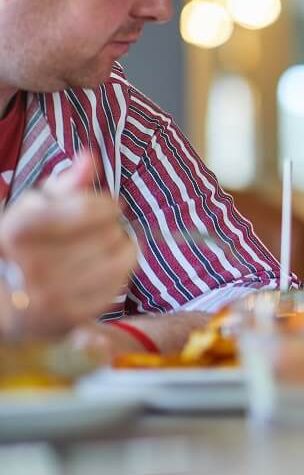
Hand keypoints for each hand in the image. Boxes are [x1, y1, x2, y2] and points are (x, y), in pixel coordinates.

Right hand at [0, 154, 136, 338]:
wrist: (3, 302)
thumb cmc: (23, 246)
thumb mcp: (33, 208)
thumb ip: (64, 183)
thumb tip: (90, 157)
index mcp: (18, 231)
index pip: (92, 208)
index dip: (106, 204)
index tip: (105, 207)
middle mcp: (33, 265)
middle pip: (110, 232)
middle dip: (111, 227)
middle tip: (100, 231)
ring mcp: (52, 296)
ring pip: (120, 258)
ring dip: (122, 247)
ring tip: (107, 246)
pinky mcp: (71, 317)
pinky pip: (119, 284)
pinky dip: (120, 272)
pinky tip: (105, 268)